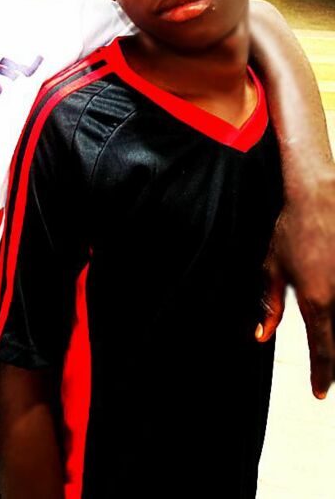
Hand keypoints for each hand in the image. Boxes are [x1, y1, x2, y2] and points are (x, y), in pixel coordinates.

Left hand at [256, 168, 334, 398]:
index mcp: (316, 301)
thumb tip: (262, 335)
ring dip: (334, 332)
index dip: (321, 375)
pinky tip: (329, 313)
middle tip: (323, 374)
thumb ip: (270, 305)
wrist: (318, 196)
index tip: (318, 391)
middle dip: (333, 360)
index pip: (324, 351)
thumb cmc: (292, 229)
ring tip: (326, 341)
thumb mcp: (272, 268)